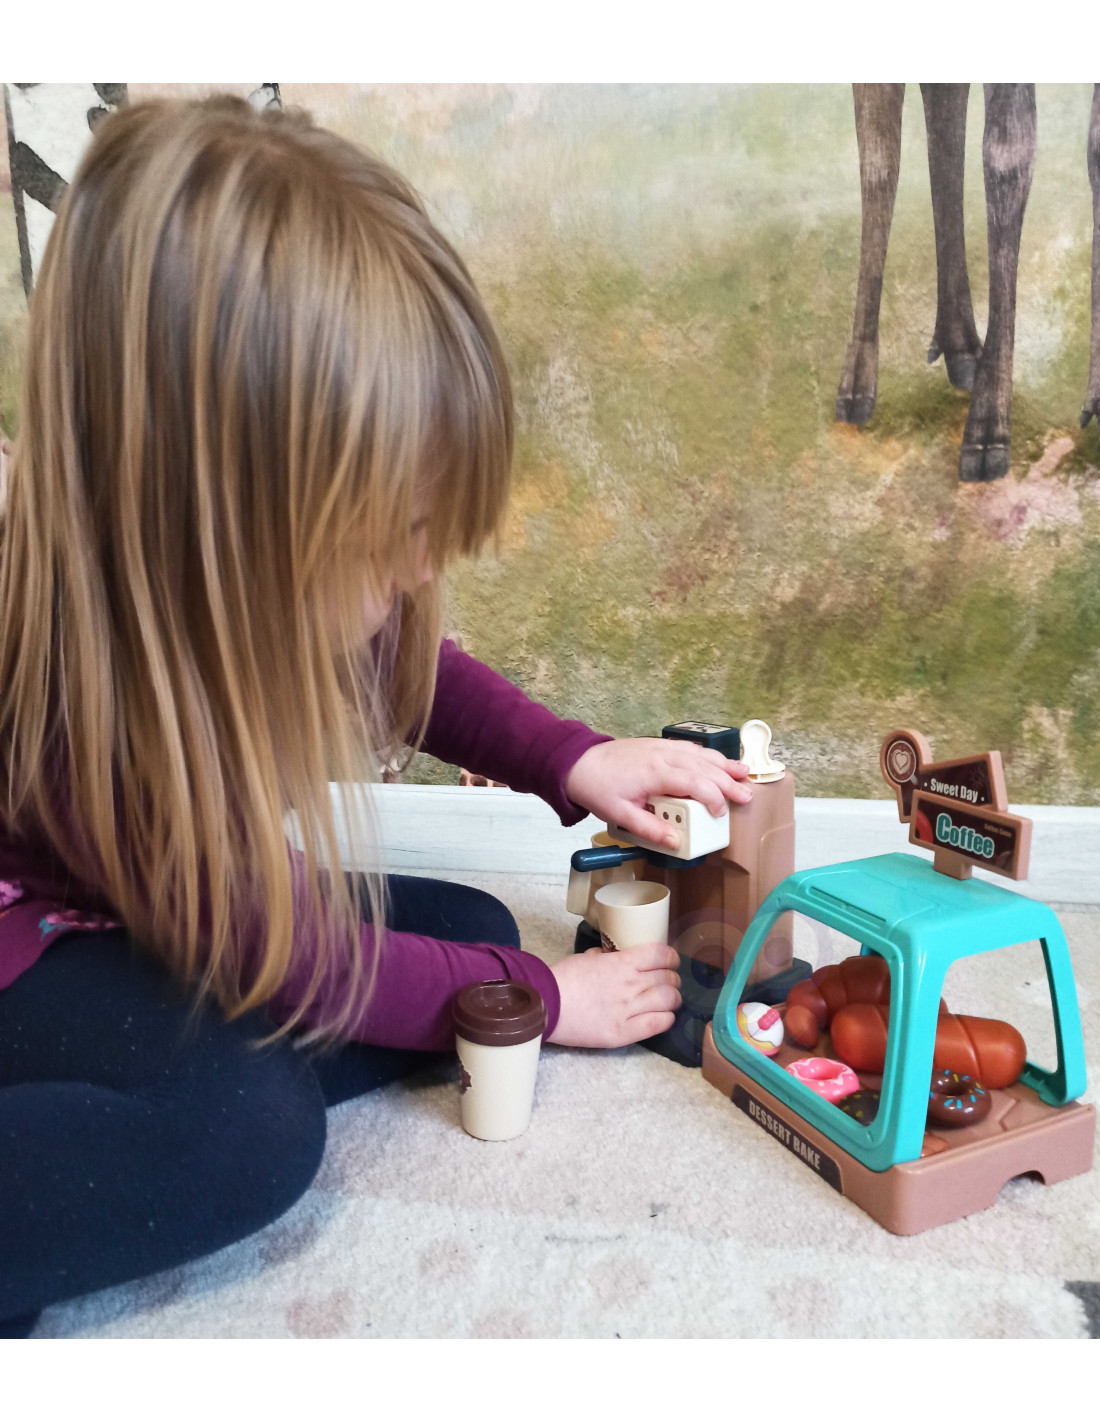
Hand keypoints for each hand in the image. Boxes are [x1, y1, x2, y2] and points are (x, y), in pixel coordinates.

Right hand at [548, 942, 680, 1046]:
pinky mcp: (623, 1033)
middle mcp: (630, 984)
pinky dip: (666, 1019)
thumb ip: (605, 956)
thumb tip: (611, 955)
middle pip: (669, 979)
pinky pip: (658, 1024)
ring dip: (672, 999)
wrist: (545, 1005)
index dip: (671, 958)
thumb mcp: (586, 958)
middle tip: (667, 984)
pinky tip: (661, 1017)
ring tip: (666, 1002)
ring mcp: (628, 1009)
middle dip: (672, 980)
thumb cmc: (562, 979)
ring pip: (670, 1000)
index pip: (662, 955)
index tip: (669, 962)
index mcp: (622, 963)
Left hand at [564, 737, 751, 851]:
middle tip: (747, 796)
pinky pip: (690, 748)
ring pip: (701, 755)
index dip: (713, 798)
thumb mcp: (619, 815)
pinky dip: (708, 755)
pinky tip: (719, 761)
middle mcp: (663, 756)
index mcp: (656, 773)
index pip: (695, 783)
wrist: (579, 763)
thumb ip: (649, 829)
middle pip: (705, 768)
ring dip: (724, 764)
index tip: (720, 814)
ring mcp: (662, 748)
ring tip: (745, 774)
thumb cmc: (598, 787)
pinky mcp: (659, 745)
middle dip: (728, 782)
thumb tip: (676, 842)